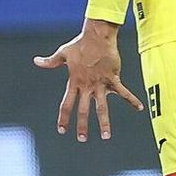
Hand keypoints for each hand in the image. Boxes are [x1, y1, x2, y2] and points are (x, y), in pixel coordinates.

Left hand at [32, 19, 141, 141]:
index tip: (62, 129)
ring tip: (105, 136)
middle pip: (83, 109)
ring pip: (102, 107)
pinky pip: (124, 92)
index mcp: (74, 82)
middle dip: (82, 125)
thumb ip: (50, 61)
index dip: (64, 117)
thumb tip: (36, 61)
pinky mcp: (113, 78)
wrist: (97, 36)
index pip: (66, 103)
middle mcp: (87, 86)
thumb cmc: (80, 44)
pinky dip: (132, 100)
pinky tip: (139, 108)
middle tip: (81, 139)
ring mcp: (100, 83)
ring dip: (104, 122)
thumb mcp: (63, 53)